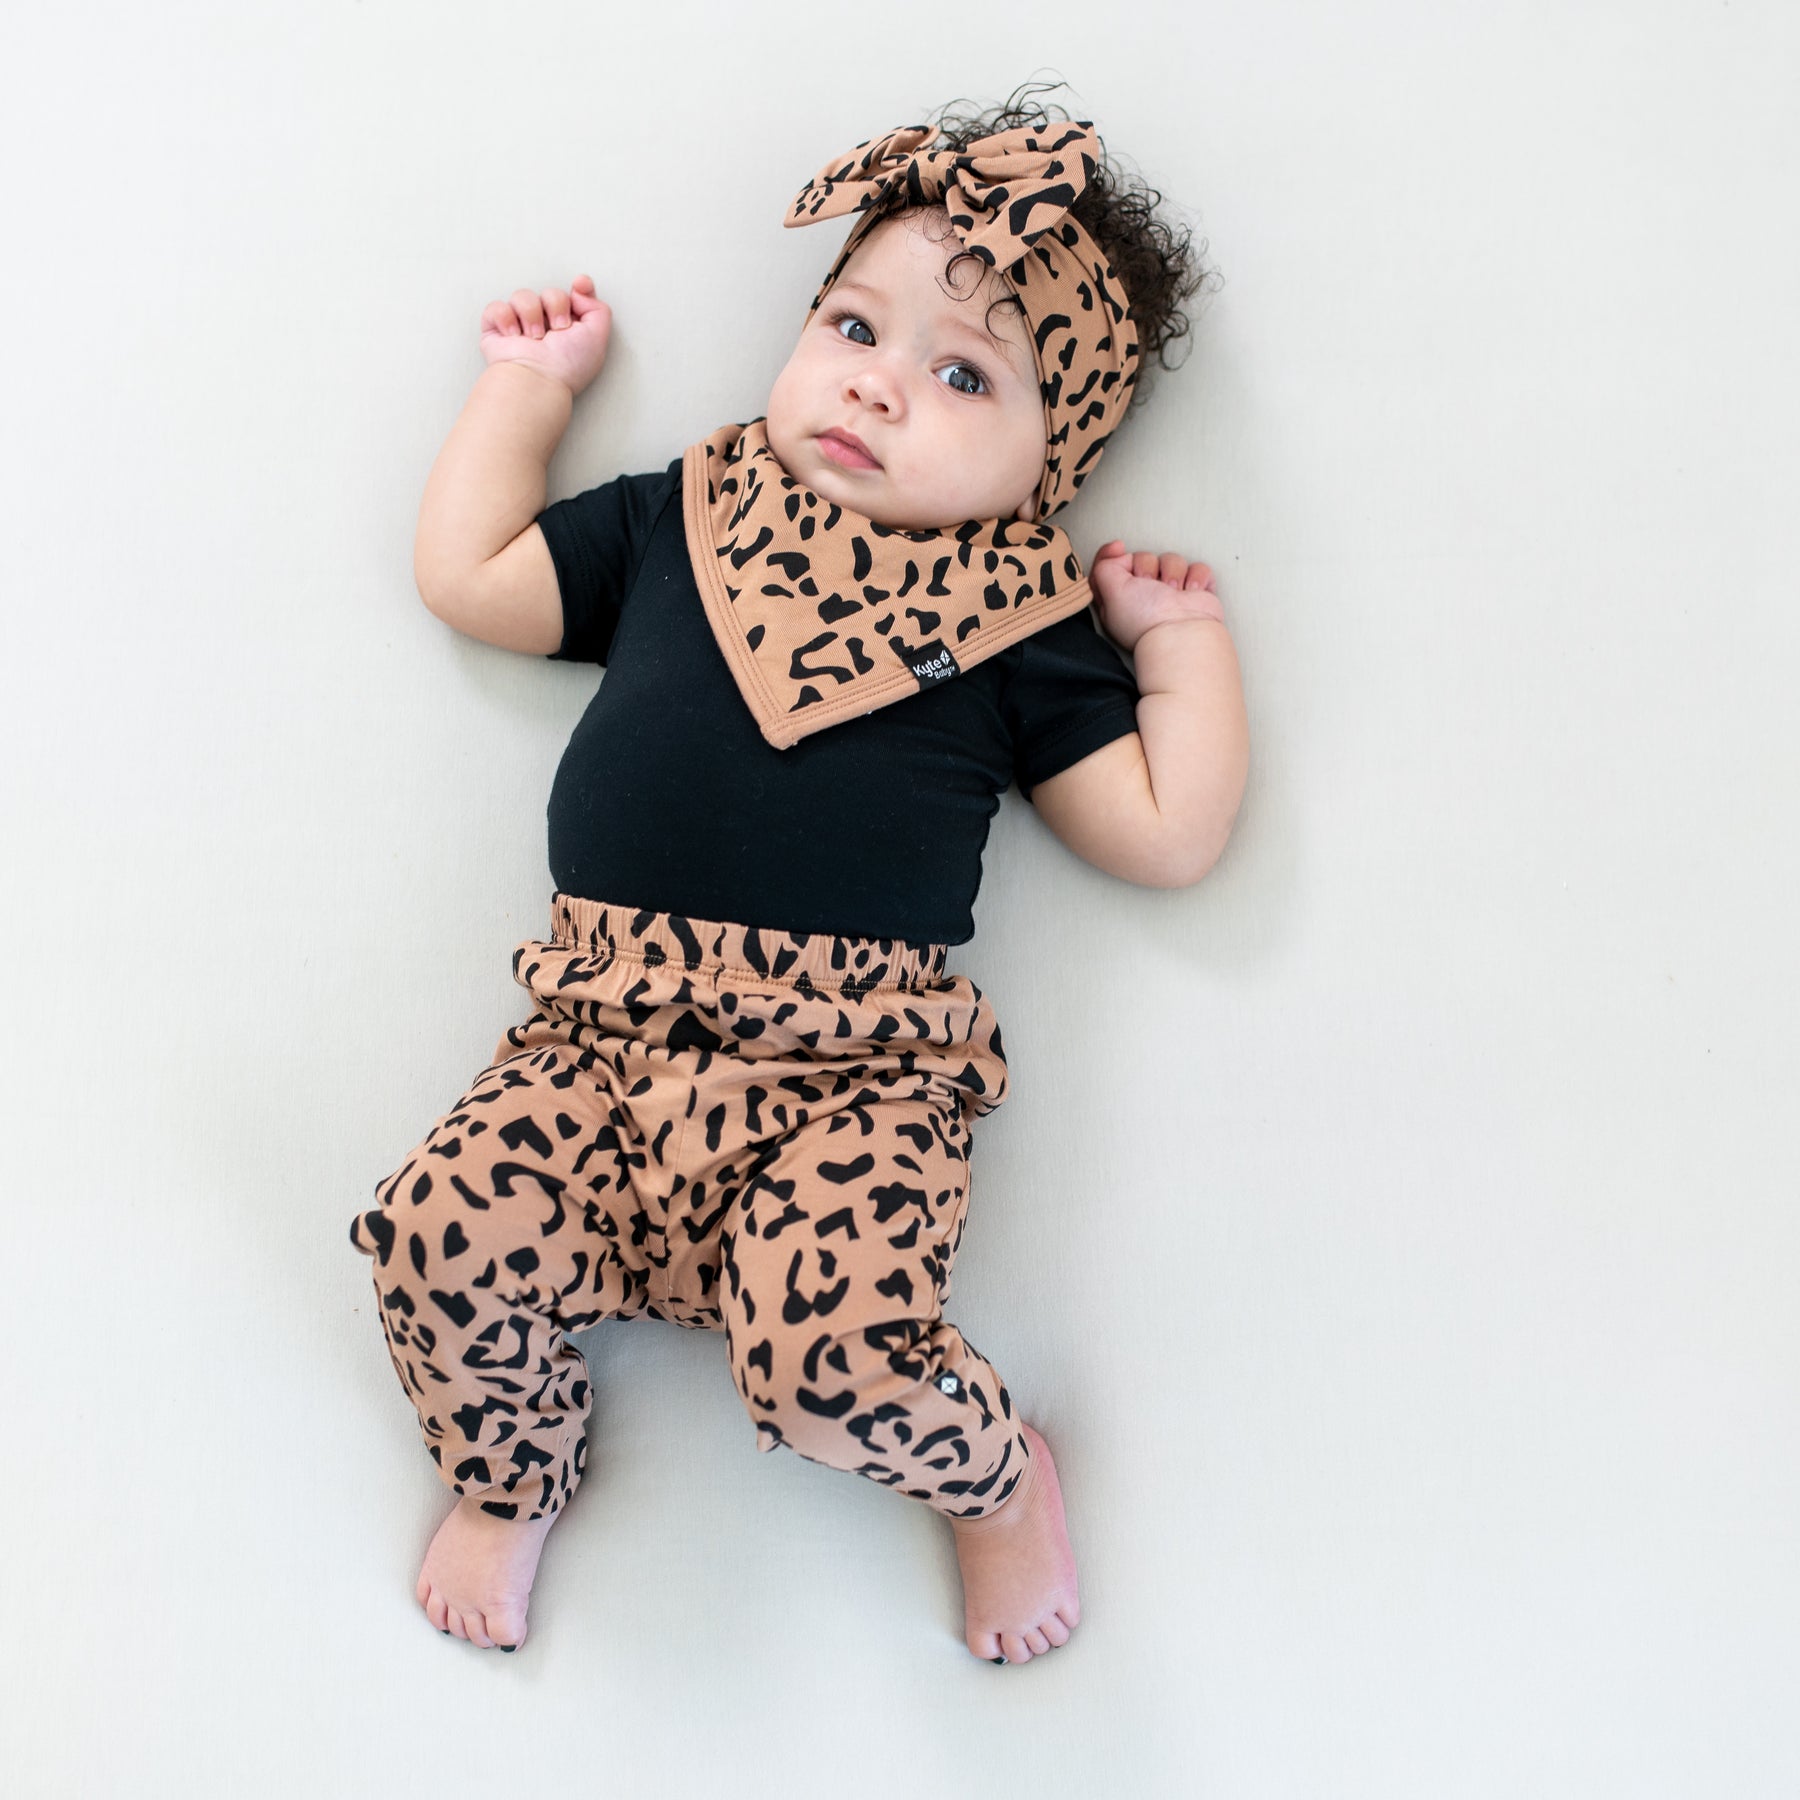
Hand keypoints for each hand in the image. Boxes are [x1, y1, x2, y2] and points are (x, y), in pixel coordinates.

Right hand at [479, 275, 611, 397]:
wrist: (538, 378)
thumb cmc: (567, 365)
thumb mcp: (597, 336)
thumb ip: (599, 308)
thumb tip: (579, 288)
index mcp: (570, 327)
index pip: (574, 295)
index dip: (579, 287)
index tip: (579, 286)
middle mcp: (546, 325)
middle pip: (550, 292)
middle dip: (555, 306)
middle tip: (557, 330)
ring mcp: (520, 326)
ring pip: (522, 295)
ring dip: (531, 314)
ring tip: (534, 337)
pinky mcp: (496, 330)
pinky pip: (496, 307)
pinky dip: (505, 319)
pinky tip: (513, 336)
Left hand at [1088, 540, 1224, 653]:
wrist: (1182, 632)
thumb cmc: (1145, 619)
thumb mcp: (1109, 590)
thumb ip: (1103, 566)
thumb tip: (1118, 554)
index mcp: (1120, 597)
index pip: (1111, 566)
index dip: (1112, 553)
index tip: (1119, 548)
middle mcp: (1144, 595)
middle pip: (1143, 558)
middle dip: (1147, 566)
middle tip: (1151, 586)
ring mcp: (1171, 593)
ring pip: (1171, 559)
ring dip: (1173, 572)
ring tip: (1174, 592)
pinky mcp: (1195, 592)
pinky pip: (1198, 568)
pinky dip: (1197, 578)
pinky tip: (1191, 593)